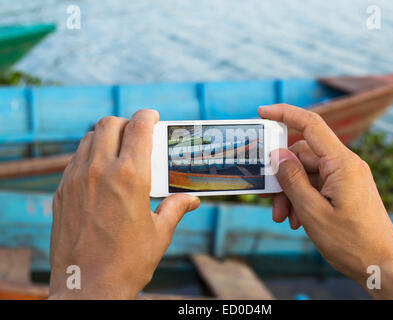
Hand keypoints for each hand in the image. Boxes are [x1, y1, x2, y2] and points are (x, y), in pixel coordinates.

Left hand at [48, 110, 199, 298]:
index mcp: (130, 176)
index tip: (153, 116)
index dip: (148, 115)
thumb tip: (193, 199)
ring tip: (118, 151)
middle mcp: (100, 170)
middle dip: (126, 122)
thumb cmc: (128, 262)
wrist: (87, 288)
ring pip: (89, 138)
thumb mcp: (159, 233)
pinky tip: (100, 173)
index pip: (138, 126)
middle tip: (137, 134)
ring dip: (106, 136)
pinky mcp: (62, 192)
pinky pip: (75, 160)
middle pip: (109, 124)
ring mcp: (76, 180)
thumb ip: (176, 208)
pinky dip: (90, 155)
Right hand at [259, 104, 392, 299]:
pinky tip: (298, 220)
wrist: (381, 266)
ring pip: (307, 173)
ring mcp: (347, 177)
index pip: (311, 124)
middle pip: (303, 156)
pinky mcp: (346, 189)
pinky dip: (304, 198)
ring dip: (292, 193)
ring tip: (285, 218)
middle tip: (271, 203)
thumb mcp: (312, 211)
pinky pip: (318, 184)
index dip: (285, 113)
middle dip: (283, 177)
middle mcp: (346, 164)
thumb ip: (292, 179)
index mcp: (341, 163)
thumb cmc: (350, 241)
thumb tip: (278, 154)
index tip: (262, 111)